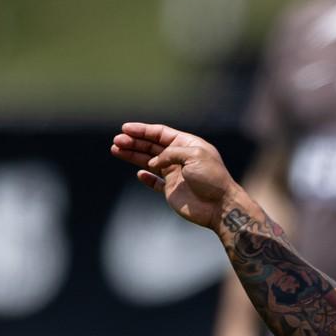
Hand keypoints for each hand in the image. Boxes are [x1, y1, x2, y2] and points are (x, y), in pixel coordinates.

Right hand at [111, 122, 238, 231]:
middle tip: (116, 141)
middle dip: (133, 142)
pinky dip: (146, 178)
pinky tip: (139, 174)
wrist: (219, 206)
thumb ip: (170, 154)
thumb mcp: (194, 156)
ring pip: (149, 162)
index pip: (160, 133)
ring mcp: (175, 173)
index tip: (125, 129)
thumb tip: (152, 163)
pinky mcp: (171, 190)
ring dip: (133, 156)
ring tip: (116, 150)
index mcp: (187, 144)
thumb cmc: (211, 178)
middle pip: (152, 146)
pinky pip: (155, 181)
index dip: (142, 130)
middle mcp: (180, 157)